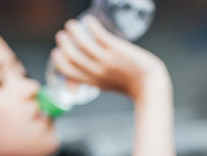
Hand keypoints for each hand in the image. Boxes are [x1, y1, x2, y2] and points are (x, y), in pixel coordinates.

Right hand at [51, 15, 169, 99]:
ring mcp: (106, 60)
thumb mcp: (106, 85)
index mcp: (91, 81)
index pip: (67, 71)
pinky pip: (99, 35)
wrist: (149, 84)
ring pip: (82, 43)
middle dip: (63, 44)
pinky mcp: (117, 50)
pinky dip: (91, 26)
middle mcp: (96, 71)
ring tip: (71, 24)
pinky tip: (90, 20)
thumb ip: (94, 78)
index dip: (58, 61)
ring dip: (73, 31)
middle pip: (71, 56)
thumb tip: (85, 75)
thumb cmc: (129, 84)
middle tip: (62, 35)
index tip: (57, 52)